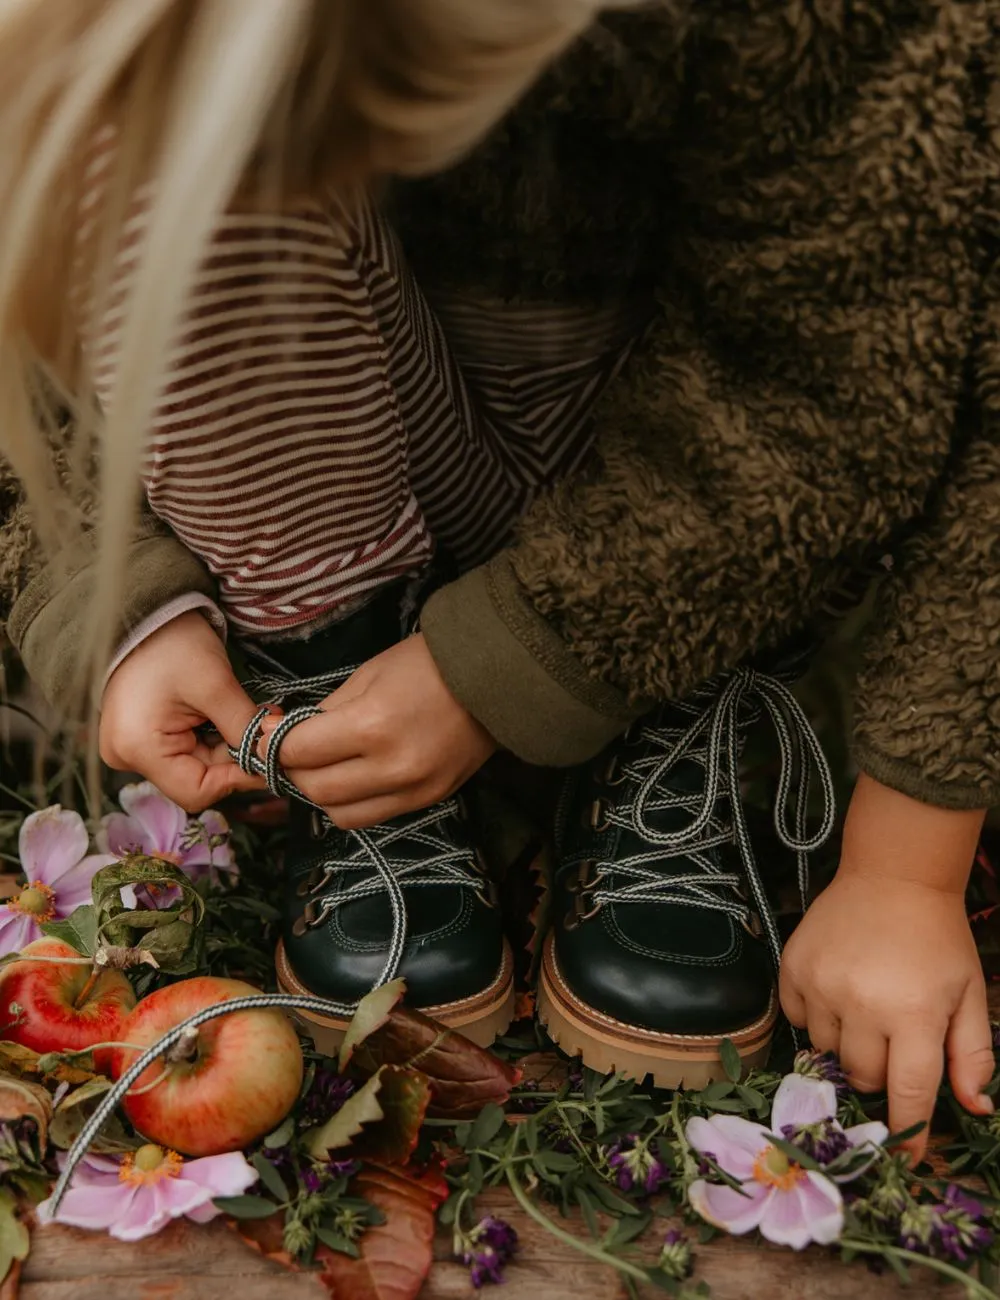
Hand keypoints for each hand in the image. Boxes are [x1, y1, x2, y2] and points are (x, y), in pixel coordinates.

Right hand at [100, 612, 265, 810]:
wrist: (145, 612)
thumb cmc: (174, 643)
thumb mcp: (216, 685)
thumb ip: (244, 727)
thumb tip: (273, 755)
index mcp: (138, 748)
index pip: (197, 792)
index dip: (237, 778)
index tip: (268, 754)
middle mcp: (126, 757)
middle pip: (195, 779)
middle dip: (234, 756)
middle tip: (264, 725)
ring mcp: (130, 747)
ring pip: (193, 766)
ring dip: (224, 745)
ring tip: (247, 714)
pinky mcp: (139, 736)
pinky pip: (182, 750)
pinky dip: (209, 737)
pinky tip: (224, 714)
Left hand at [259, 633, 496, 828]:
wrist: (496, 679)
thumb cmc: (426, 664)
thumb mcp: (367, 675)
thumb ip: (326, 713)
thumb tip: (284, 737)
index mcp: (372, 725)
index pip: (298, 752)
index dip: (268, 746)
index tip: (258, 737)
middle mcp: (391, 768)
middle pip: (314, 790)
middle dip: (289, 771)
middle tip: (283, 752)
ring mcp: (413, 790)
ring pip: (340, 815)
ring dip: (318, 794)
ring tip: (317, 768)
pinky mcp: (429, 801)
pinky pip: (372, 816)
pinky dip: (351, 802)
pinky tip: (350, 778)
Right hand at [780, 774, 993, 1163]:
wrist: (892, 874)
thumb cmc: (938, 937)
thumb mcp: (970, 993)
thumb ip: (973, 1055)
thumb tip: (974, 1108)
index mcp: (914, 1013)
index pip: (908, 1094)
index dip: (908, 1133)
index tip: (906, 1156)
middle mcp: (862, 1003)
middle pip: (862, 1076)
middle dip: (879, 1073)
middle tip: (892, 1042)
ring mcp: (822, 985)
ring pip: (825, 1051)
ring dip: (845, 1044)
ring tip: (863, 1010)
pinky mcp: (793, 968)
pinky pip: (796, 1018)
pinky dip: (814, 1017)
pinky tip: (835, 993)